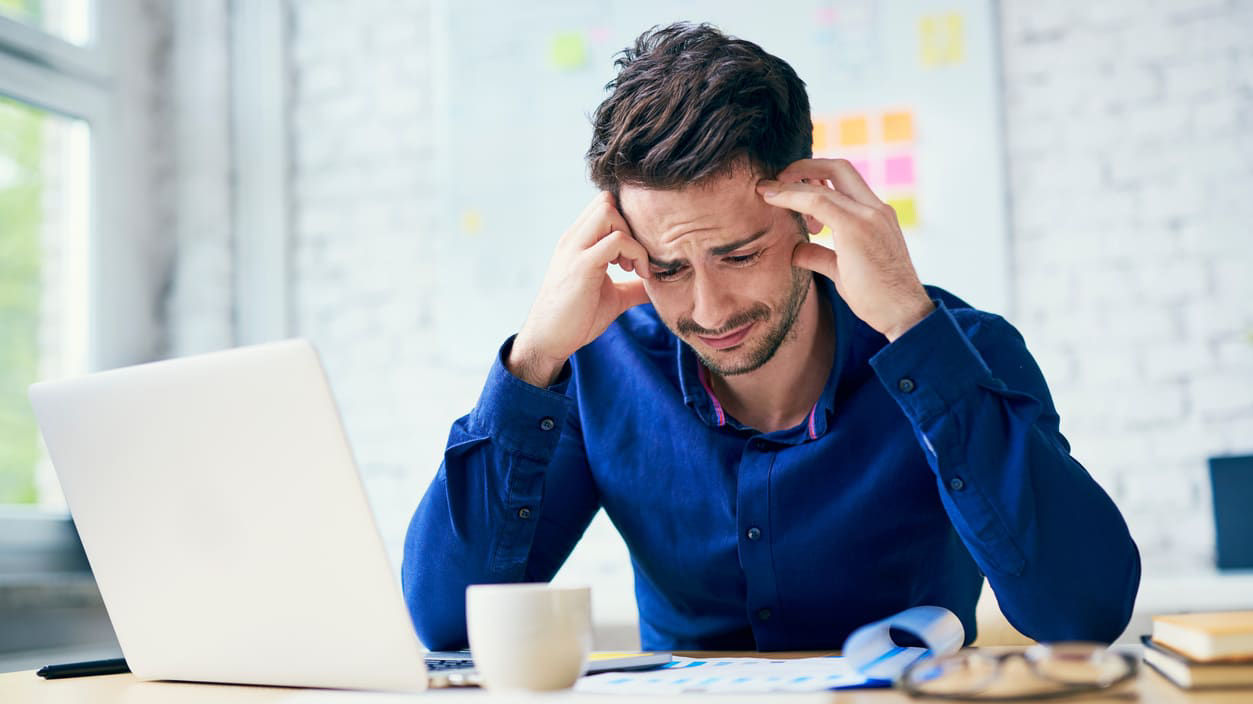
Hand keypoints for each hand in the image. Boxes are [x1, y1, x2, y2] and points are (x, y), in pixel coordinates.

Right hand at [509, 192, 650, 386]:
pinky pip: (616, 240)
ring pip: (608, 211)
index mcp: (579, 241)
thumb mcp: (613, 296)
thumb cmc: (577, 318)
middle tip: (637, 256)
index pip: (604, 205)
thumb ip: (634, 286)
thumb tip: (660, 285)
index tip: (637, 252)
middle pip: (606, 200)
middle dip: (631, 223)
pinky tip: (638, 275)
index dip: (627, 221)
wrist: (549, 340)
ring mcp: (576, 250)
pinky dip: (636, 253)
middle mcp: (574, 238)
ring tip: (636, 266)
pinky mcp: (582, 266)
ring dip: (632, 236)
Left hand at [756, 159, 934, 341]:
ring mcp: (869, 215)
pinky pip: (818, 201)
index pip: (845, 180)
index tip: (789, 189)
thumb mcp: (842, 270)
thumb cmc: (877, 297)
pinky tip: (773, 199)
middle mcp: (875, 209)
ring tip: (769, 195)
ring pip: (825, 183)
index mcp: (876, 214)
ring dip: (792, 183)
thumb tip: (796, 250)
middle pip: (838, 167)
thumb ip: (820, 255)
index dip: (814, 178)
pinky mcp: (857, 228)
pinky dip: (792, 197)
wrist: (904, 314)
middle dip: (803, 167)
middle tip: (776, 181)